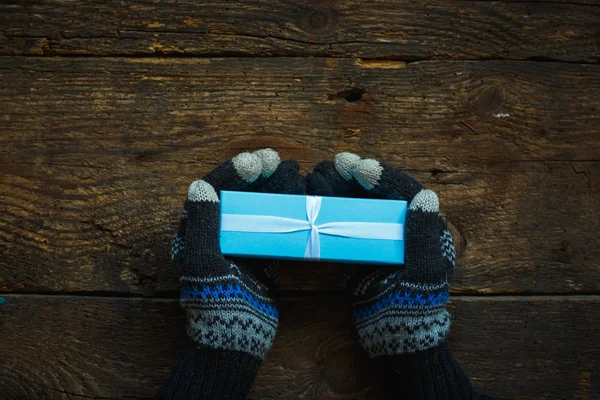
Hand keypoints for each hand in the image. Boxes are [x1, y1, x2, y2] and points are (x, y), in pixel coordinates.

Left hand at [171, 149, 304, 358]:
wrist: (234, 339)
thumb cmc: (213, 301)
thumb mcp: (203, 261)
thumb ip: (202, 224)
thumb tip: (199, 185)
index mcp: (195, 232)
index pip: (211, 191)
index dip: (232, 172)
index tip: (255, 161)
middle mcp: (215, 235)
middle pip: (236, 195)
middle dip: (256, 175)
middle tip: (276, 159)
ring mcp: (238, 246)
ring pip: (255, 208)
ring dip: (272, 188)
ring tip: (291, 171)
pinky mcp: (258, 258)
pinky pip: (270, 227)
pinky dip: (283, 212)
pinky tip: (298, 199)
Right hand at [307, 153, 455, 356]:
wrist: (395, 337)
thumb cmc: (415, 305)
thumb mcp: (423, 271)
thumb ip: (422, 234)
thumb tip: (426, 195)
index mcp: (424, 230)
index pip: (404, 192)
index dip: (382, 176)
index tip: (359, 166)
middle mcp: (403, 230)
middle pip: (379, 194)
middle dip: (355, 177)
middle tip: (332, 164)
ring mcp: (381, 240)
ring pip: (361, 205)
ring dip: (340, 189)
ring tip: (317, 176)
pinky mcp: (363, 252)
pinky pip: (348, 224)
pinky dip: (333, 210)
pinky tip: (317, 200)